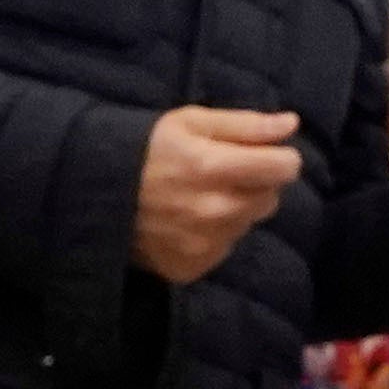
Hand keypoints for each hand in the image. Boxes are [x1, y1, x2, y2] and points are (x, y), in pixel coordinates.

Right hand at [136, 107, 304, 283]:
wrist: (97, 195)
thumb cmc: (147, 149)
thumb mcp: (191, 122)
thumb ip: (245, 125)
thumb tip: (291, 125)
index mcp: (214, 168)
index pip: (283, 169)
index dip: (281, 158)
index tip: (266, 155)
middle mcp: (214, 211)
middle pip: (270, 199)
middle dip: (256, 184)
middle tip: (223, 173)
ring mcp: (203, 244)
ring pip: (247, 224)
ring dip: (236, 209)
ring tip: (201, 196)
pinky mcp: (193, 266)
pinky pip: (225, 248)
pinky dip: (215, 234)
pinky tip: (188, 220)